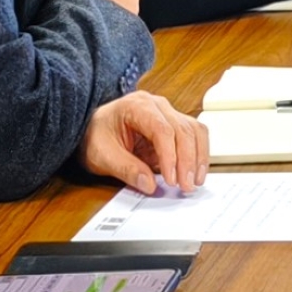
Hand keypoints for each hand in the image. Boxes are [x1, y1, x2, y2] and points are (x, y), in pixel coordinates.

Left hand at [82, 89, 207, 195]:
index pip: (162, 129)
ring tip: (195, 181)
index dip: (170, 156)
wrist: (92, 130)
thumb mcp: (102, 156)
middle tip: (186, 186)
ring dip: (198, 157)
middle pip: (182, 129)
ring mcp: (168, 113)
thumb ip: (126, 169)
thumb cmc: (95, 137)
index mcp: (136, 106)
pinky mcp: (174, 125)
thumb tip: (150, 185)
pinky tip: (197, 172)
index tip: (171, 180)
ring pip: (194, 130)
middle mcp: (157, 105)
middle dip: (187, 160)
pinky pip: (194, 136)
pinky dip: (199, 154)